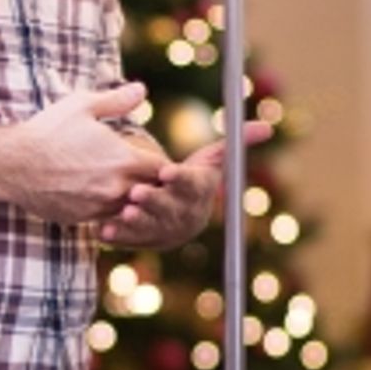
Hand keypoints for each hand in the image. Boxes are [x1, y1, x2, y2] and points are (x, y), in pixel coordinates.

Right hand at [0, 82, 155, 223]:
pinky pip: (107, 219)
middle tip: (149, 177)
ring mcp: (99, 207)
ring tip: (126, 189)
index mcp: (123, 160)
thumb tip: (141, 89)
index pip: (163, 169)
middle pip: (152, 193)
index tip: (158, 160)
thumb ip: (116, 100)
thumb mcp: (82, 106)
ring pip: (130, 209)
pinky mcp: (82, 220)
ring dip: (131, 200)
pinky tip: (100, 197)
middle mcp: (116, 188)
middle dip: (152, 185)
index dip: (164, 165)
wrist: (12, 165)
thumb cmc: (47, 132)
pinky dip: (109, 210)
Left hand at [97, 122, 273, 249]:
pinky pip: (130, 241)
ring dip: (136, 221)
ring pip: (150, 227)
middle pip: (170, 209)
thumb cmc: (192, 179)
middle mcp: (183, 215)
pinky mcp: (143, 242)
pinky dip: (117, 236)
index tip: (167, 171)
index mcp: (198, 192)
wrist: (177, 216)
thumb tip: (268, 127)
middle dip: (155, 201)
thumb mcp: (212, 160)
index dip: (181, 180)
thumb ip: (236, 142)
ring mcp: (163, 231)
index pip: (192, 185)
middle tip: (137, 192)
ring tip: (123, 211)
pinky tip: (103, 230)